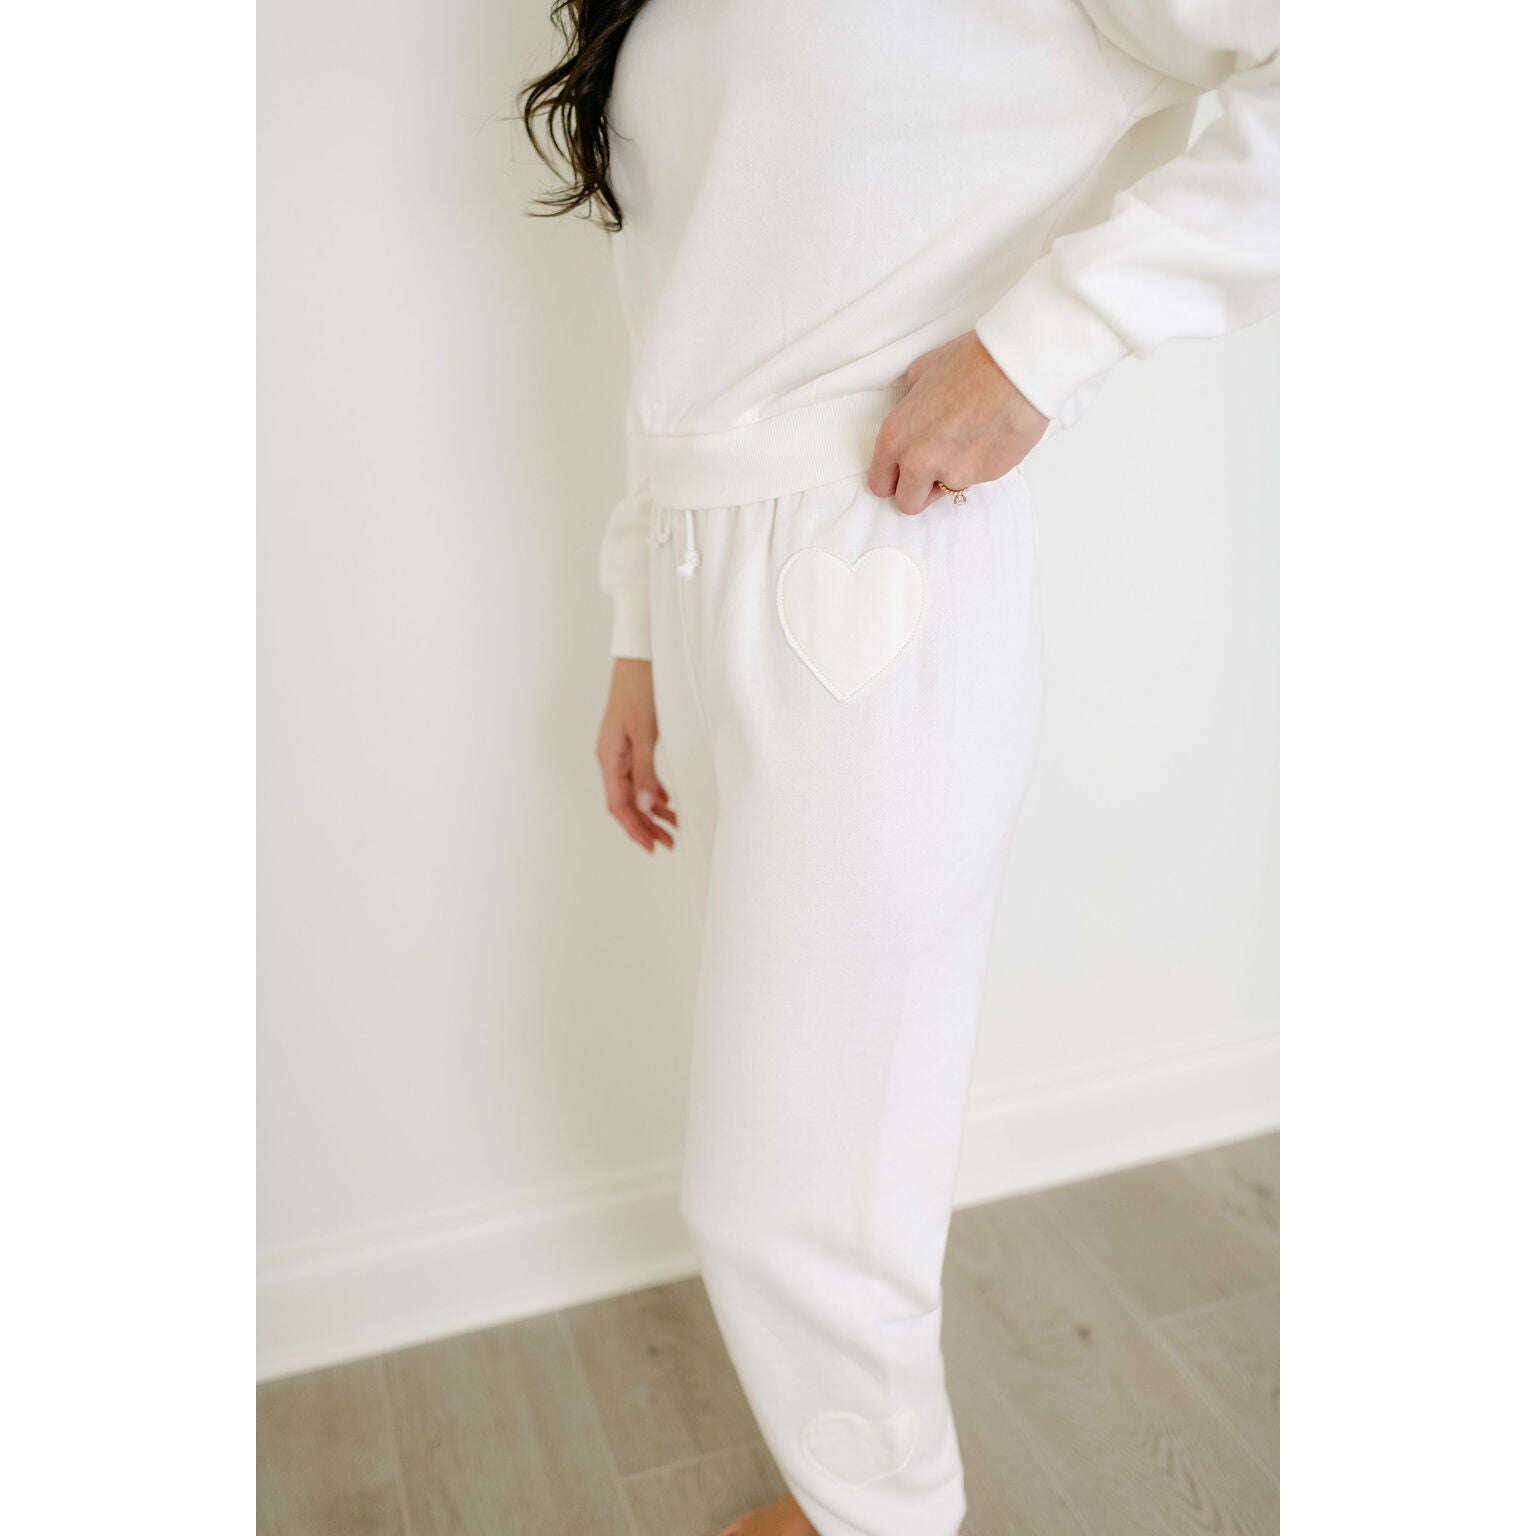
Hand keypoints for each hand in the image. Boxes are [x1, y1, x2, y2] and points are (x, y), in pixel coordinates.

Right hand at [596, 658, 676, 851]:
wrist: (641, 656)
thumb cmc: (640, 688)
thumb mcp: (646, 733)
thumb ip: (646, 771)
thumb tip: (647, 806)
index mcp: (609, 757)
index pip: (618, 805)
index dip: (635, 829)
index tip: (653, 846)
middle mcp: (612, 757)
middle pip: (625, 802)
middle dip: (646, 825)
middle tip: (669, 843)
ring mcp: (621, 749)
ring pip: (634, 790)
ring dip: (652, 810)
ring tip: (674, 826)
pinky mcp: (633, 741)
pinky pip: (640, 776)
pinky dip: (653, 791)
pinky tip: (668, 800)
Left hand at [867, 331, 1048, 514]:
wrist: (1016, 367)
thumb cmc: (970, 362)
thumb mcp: (922, 371)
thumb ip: (909, 402)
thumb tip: (911, 408)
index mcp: (895, 437)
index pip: (879, 484)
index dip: (892, 479)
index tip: (903, 473)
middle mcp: (917, 461)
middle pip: (907, 503)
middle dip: (918, 491)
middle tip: (933, 470)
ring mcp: (952, 473)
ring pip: (944, 493)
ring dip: (950, 476)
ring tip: (966, 443)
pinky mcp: (983, 477)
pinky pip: (975, 480)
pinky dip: (979, 465)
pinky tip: (988, 436)